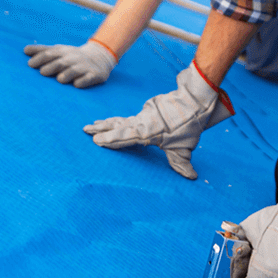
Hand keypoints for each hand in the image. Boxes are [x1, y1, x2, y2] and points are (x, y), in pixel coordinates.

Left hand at [24, 39, 117, 88]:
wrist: (100, 57)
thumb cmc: (72, 56)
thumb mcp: (59, 50)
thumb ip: (42, 51)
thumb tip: (25, 50)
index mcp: (62, 53)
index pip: (50, 53)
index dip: (40, 58)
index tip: (30, 64)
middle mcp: (72, 59)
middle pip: (61, 62)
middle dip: (52, 66)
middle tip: (42, 72)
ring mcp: (84, 67)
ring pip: (74, 70)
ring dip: (67, 74)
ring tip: (60, 79)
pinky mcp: (94, 75)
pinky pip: (88, 78)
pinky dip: (83, 81)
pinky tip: (77, 84)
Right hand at [83, 62, 232, 178]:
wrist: (193, 101)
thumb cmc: (188, 125)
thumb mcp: (184, 147)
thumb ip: (182, 163)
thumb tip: (192, 177)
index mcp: (147, 131)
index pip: (125, 136)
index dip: (111, 139)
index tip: (96, 141)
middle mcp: (141, 122)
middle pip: (117, 125)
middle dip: (101, 128)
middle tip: (85, 129)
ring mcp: (142, 116)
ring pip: (121, 120)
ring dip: (107, 123)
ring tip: (93, 124)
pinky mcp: (146, 112)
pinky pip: (128, 119)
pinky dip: (118, 121)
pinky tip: (112, 123)